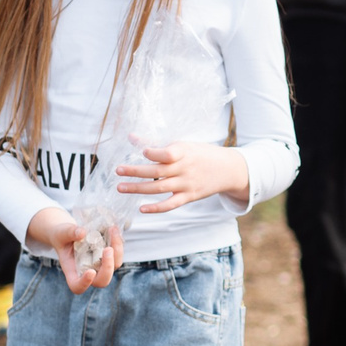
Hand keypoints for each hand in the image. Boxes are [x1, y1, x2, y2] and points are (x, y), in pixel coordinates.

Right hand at [27, 206, 119, 291]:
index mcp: (72, 271)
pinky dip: (117, 243)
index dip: (85, 283)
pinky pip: (117, 254)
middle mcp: (88, 272)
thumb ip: (69, 233)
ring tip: (112, 231)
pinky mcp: (108, 257)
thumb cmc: (61, 236)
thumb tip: (82, 233)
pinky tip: (113, 229)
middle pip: (102, 281)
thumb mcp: (61, 233)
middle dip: (108, 267)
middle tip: (108, 249)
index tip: (90, 272)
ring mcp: (100, 266)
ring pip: (114, 266)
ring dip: (117, 250)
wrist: (69, 233)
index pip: (77, 286)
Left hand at [114, 140, 250, 212]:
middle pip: (157, 171)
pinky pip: (171, 204)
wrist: (228, 169)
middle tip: (118, 171)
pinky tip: (141, 208)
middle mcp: (185, 168)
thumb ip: (155, 142)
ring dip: (139, 188)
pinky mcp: (189, 197)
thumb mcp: (182, 145)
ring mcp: (186, 184)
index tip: (143, 151)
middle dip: (136, 171)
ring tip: (121, 187)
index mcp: (184, 152)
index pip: (168, 153)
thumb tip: (131, 137)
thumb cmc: (200, 154)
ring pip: (159, 188)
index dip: (155, 153)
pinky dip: (156, 208)